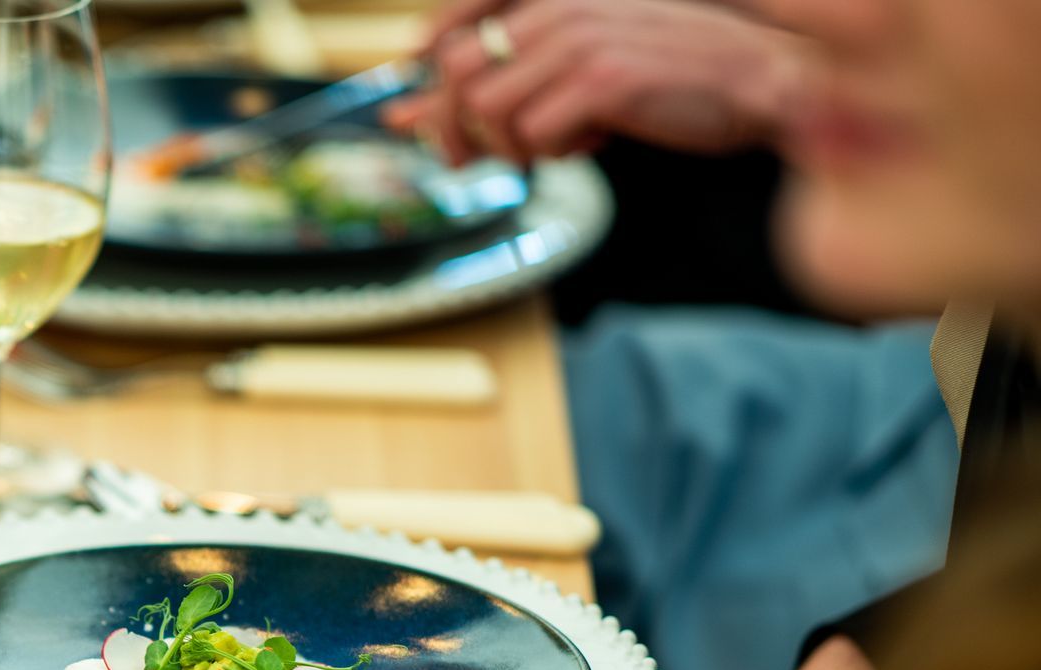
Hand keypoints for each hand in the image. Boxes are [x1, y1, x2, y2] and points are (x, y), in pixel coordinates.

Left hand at [391, 0, 806, 167]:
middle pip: (458, 79)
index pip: (451, 45)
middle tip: (490, 160)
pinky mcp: (604, 80)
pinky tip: (596, 141)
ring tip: (560, 145)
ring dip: (514, 146)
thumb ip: (498, 87)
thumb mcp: (577, 74)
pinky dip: (558, 153)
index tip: (437, 137)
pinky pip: (537, 134)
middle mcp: (559, 14)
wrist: (759, 82)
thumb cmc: (671, 80)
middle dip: (459, 132)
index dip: (431, 99)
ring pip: (490, 111)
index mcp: (551, 6)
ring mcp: (581, 43)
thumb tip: (404, 116)